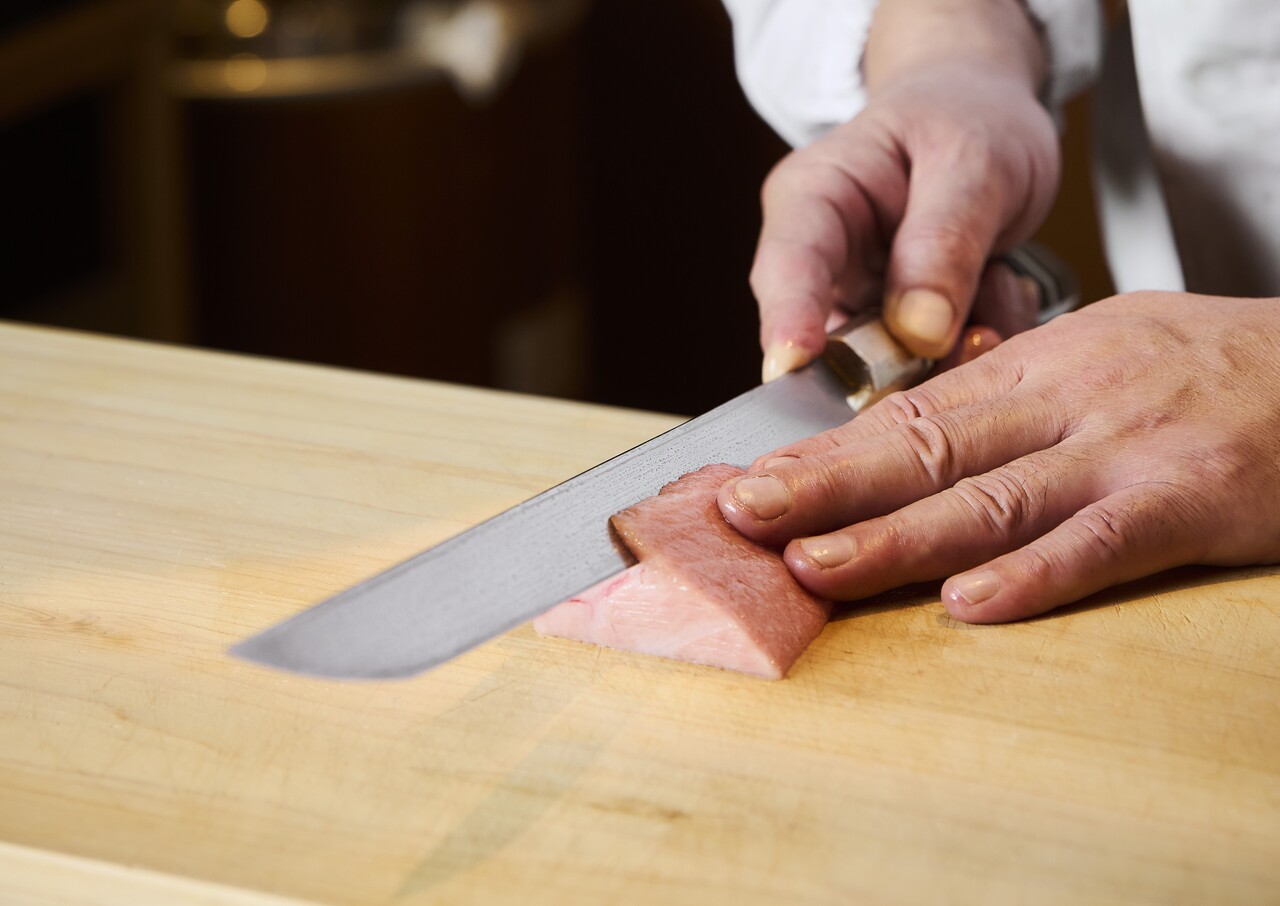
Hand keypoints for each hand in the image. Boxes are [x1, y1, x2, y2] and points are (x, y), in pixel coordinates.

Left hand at [719, 293, 1279, 621]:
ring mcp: (1125, 447)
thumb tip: (925, 421)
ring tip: (815, 568)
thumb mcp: (1103, 348)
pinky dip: (1033, 576)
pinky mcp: (1188, 496)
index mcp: (1039, 366)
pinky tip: (967, 606)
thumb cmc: (1213, 364)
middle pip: (925, 449)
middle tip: (742, 516)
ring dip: (894, 537)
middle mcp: (1068, 400)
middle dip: (824, 487)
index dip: (824, 450)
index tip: (753, 478)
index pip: (909, 413)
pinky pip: (1100, 541)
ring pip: (990, 498)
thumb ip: (1015, 391)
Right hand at [753, 2, 1058, 379]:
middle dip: (903, 358)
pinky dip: (974, 346)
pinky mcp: (894, 334)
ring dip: (953, 350)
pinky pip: (930, 369)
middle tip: (976, 336)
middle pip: (833, 341)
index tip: (795, 362)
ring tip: (998, 285)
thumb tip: (920, 330)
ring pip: (888, 368)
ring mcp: (858, 304)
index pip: (788, 265)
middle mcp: (821, 263)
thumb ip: (946, 241)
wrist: (985, 119)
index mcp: (812, 198)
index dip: (789, 318)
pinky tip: (996, 294)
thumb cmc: (968, 118)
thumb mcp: (974, 160)